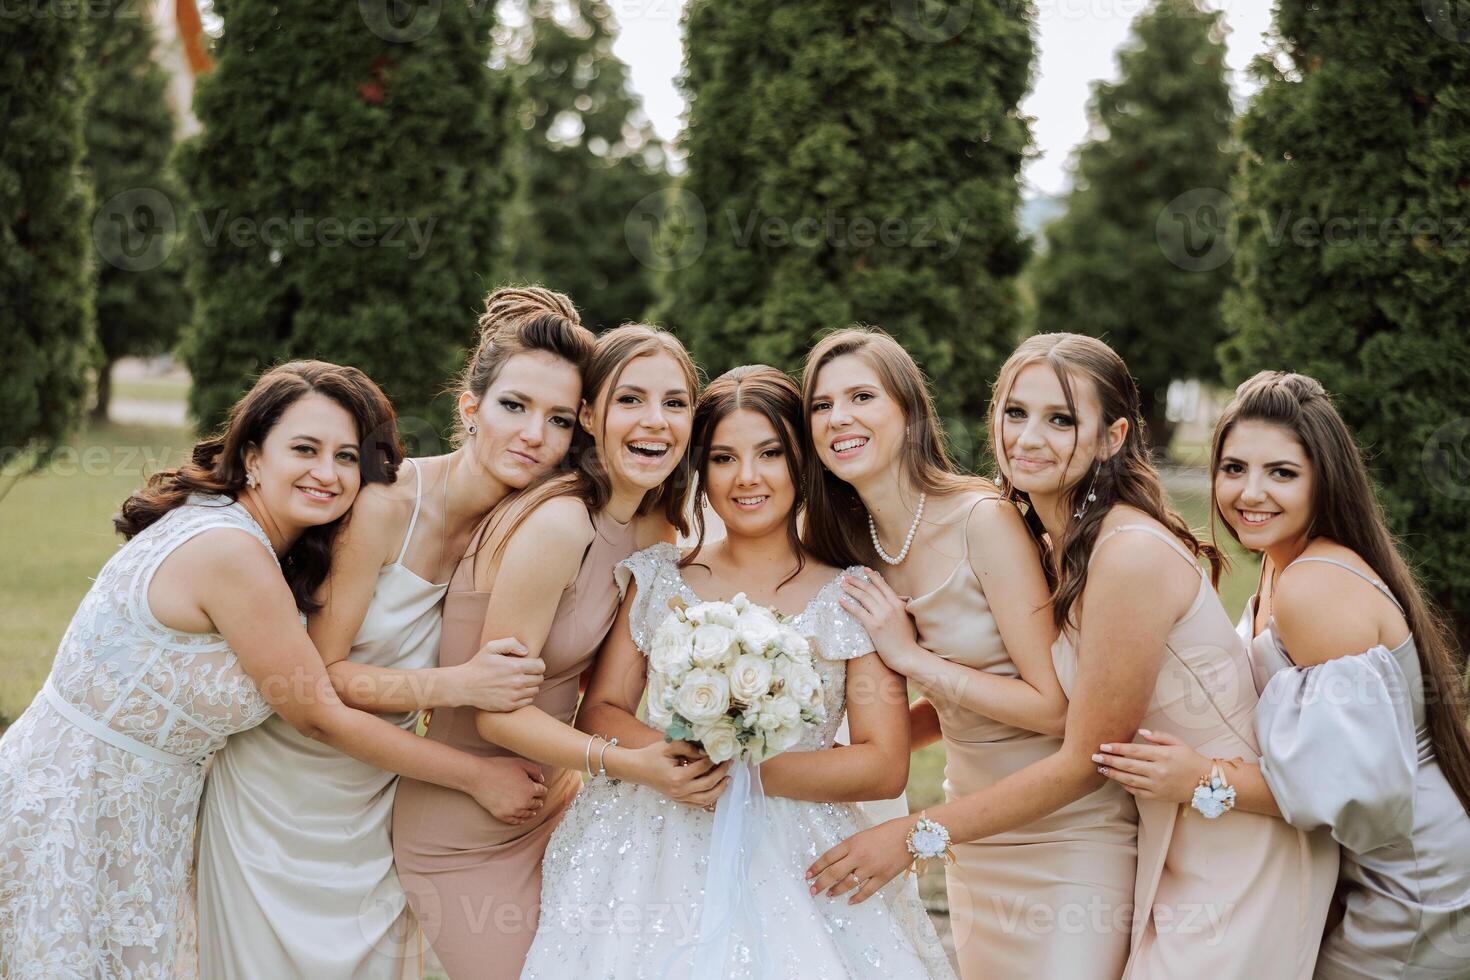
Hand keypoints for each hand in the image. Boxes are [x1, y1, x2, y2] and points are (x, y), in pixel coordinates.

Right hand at [454, 637, 543, 711]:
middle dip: (535, 674)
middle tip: (526, 672)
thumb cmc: (478, 665)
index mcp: (515, 666)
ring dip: (531, 686)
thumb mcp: (491, 647)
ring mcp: (514, 695)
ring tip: (521, 681)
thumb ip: (511, 643)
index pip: (541, 666)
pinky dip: (526, 696)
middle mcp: (517, 682)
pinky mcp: (509, 706)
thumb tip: (526, 651)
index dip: (538, 664)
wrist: (464, 686)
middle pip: (539, 679)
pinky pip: (528, 701)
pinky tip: (517, 691)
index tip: (531, 663)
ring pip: (535, 690)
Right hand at [467, 756, 547, 824]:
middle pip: (536, 804)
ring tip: (533, 811)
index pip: (542, 791)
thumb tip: (541, 780)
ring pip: (527, 814)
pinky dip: (520, 820)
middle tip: (538, 800)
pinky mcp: (502, 816)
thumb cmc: (499, 767)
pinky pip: (515, 821)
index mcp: (530, 789)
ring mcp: (513, 811)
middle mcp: (524, 802)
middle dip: (538, 801)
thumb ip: (535, 770)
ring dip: (531, 811)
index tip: (540, 788)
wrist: (478, 776)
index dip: (541, 788)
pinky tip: (522, 819)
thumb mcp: (520, 763)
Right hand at [619, 739, 730, 806]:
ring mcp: (679, 798)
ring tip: (727, 779)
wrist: (637, 769)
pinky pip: (697, 804)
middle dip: (721, 773)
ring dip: (719, 790)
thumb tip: (707, 752)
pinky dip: (709, 799)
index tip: (722, 752)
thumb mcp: (669, 746)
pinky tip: (716, 791)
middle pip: (707, 784)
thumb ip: (689, 747)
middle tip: (729, 764)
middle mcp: (679, 790)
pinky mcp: (678, 800)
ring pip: (705, 799)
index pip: (702, 768)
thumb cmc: (652, 755)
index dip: (713, 759)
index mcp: (677, 777)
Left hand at [805, 816, 913, 904]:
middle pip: (834, 873)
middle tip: (813, 890)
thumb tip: (836, 861)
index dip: (816, 867)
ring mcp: (871, 868)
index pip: (828, 857)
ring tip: (828, 895)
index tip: (808, 875)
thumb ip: (851, 847)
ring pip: (848, 884)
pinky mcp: (883, 877)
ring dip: (836, 891)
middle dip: (821, 883)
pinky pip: (866, 891)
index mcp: (853, 842)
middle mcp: (859, 856)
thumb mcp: (864, 834)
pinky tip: (850, 901)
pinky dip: (857, 898)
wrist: (912, 834)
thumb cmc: (888, 831)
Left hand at [838, 569, 923, 673]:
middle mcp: (890, 607)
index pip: (883, 586)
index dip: (873, 576)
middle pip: (870, 589)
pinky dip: (848, 604)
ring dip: (851, 589)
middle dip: (857, 581)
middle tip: (847, 577)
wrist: (907, 655)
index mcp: (898, 603)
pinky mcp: (874, 625)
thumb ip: (902, 606)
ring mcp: (882, 615)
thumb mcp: (908, 618)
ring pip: (863, 597)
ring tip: (843, 585)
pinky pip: (858, 611)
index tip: (865, 570)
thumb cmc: (908, 640)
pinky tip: (841, 600)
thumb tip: (899, 598)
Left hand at [1093, 728, 1208, 803]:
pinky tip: (1117, 780)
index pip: (1134, 751)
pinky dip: (1125, 786)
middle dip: (1109, 761)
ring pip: (1129, 780)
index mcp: (1163, 755)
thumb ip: (1159, 736)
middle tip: (1094, 757)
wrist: (1206, 783)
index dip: (1117, 748)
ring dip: (1113, 774)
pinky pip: (1137, 792)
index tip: (1103, 745)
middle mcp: (1159, 771)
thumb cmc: (1190, 759)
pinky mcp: (1157, 796)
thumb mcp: (1178, 743)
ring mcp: (1157, 785)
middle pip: (1128, 766)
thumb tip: (1141, 731)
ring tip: (1101, 769)